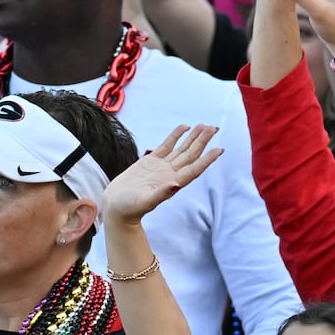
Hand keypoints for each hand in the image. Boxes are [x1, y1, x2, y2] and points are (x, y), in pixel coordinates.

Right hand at [102, 124, 220, 225]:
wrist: (115, 206)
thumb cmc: (129, 208)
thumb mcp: (144, 202)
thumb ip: (161, 194)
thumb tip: (176, 186)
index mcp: (172, 184)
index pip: (194, 169)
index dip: (207, 160)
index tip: (219, 150)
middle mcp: (171, 174)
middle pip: (191, 156)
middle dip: (202, 142)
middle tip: (213, 128)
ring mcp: (162, 167)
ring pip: (182, 149)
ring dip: (193, 138)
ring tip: (205, 126)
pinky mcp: (151, 161)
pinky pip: (167, 146)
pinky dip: (175, 136)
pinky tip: (184, 127)